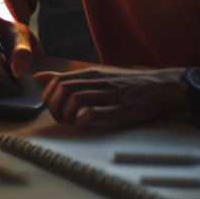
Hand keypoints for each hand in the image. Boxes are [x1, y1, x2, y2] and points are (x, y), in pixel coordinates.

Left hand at [34, 67, 187, 127]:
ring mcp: (109, 94)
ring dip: (67, 113)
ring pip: (76, 99)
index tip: (50, 107)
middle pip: (64, 90)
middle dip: (55, 106)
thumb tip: (39, 77)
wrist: (160, 86)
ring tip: (70, 122)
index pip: (58, 80)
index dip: (49, 95)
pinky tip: (83, 125)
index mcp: (90, 73)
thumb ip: (68, 77)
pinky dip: (83, 119)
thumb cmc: (126, 83)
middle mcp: (97, 81)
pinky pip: (95, 111)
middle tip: (59, 118)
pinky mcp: (121, 109)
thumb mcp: (97, 74)